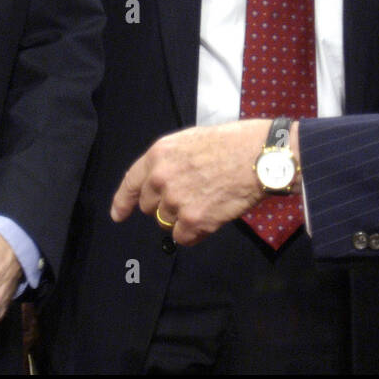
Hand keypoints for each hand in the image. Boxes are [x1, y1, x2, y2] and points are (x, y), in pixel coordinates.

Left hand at [111, 119, 272, 244]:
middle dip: (164, 205)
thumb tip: (163, 182)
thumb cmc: (233, 142)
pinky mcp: (193, 221)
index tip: (118, 215)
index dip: (122, 202)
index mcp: (159, 155)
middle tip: (190, 196)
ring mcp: (175, 201)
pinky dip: (195, 232)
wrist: (260, 156)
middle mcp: (161, 178)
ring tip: (207, 201)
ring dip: (183, 218)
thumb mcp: (191, 140)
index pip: (130, 183)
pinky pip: (183, 238)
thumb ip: (171, 162)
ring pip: (167, 223)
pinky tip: (211, 217)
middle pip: (149, 207)